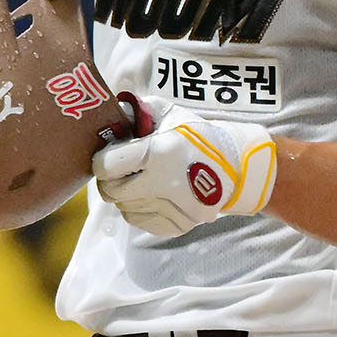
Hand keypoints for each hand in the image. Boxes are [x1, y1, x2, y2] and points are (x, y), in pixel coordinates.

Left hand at [93, 97, 275, 236]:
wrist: (236, 165)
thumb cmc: (197, 136)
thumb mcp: (169, 114)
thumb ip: (138, 112)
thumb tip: (111, 115)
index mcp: (160, 153)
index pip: (106, 166)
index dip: (101, 161)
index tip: (107, 157)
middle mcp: (166, 183)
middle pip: (111, 192)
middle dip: (110, 180)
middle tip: (119, 171)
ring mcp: (174, 208)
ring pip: (124, 208)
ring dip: (125, 195)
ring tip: (140, 181)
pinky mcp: (179, 224)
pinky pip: (140, 222)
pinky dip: (139, 209)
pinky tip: (151, 195)